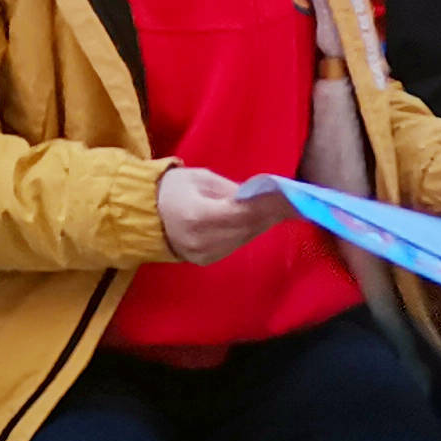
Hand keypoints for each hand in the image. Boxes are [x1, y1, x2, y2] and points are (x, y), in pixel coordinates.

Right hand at [155, 163, 291, 262]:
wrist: (142, 215)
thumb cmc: (171, 189)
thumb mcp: (201, 179)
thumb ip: (232, 190)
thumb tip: (261, 197)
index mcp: (198, 216)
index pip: (243, 212)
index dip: (270, 205)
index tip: (291, 196)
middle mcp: (203, 241)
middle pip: (248, 228)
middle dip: (274, 214)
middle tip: (298, 202)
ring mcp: (204, 255)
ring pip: (245, 238)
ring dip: (266, 223)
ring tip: (288, 209)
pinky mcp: (206, 261)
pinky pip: (236, 245)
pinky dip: (251, 231)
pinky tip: (265, 220)